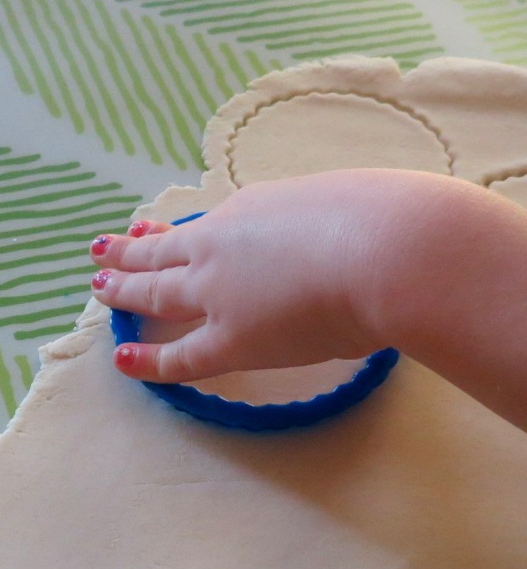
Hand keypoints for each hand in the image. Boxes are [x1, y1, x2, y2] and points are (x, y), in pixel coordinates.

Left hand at [89, 170, 446, 382]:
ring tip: (99, 289)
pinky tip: (123, 359)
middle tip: (102, 251)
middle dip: (130, 254)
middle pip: (163, 253)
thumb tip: (335, 252)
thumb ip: (323, 230)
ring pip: (155, 292)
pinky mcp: (230, 339)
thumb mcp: (343, 209)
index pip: (200, 225)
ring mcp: (219, 292)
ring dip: (122, 290)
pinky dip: (148, 358)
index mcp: (253, 210)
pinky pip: (179, 355)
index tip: (147, 228)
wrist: (385, 251)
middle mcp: (222, 246)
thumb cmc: (385, 226)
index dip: (169, 231)